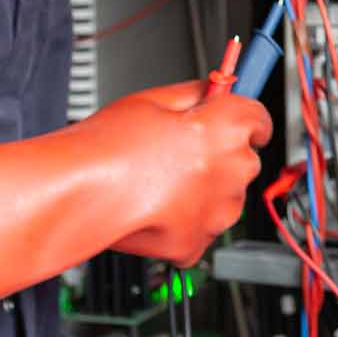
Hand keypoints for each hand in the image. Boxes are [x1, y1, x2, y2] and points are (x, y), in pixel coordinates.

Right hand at [85, 81, 273, 266]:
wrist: (78, 196)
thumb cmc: (108, 147)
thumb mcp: (152, 99)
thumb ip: (194, 94)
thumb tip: (213, 92)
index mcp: (226, 129)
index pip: (259, 120)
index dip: (244, 119)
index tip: (238, 121)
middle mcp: (231, 171)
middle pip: (243, 159)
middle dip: (219, 155)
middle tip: (179, 152)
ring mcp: (217, 212)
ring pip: (225, 197)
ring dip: (204, 190)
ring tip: (159, 182)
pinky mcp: (197, 244)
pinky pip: (200, 228)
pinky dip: (184, 222)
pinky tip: (155, 208)